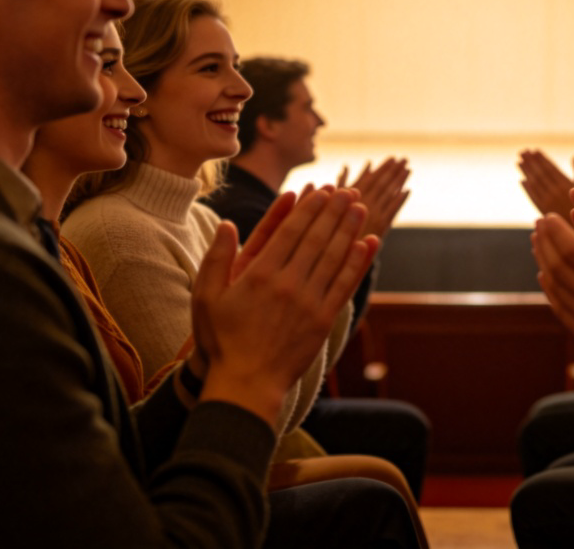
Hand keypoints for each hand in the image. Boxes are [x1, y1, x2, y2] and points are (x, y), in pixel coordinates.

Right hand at [192, 187, 377, 426]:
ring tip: (360, 207)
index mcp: (259, 275)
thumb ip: (215, 258)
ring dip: (349, 229)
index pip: (290, 231)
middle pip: (317, 238)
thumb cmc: (222, 340)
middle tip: (348, 190)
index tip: (323, 190)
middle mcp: (287, 284)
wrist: (246, 384)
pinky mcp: (323, 319)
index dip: (309, 208)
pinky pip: (344, 285)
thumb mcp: (206, 298)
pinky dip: (357, 262)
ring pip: (334, 257)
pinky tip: (367, 244)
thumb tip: (226, 224)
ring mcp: (308, 302)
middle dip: (334, 211)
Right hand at [337, 158, 409, 238]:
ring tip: (408, 170)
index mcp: (353, 195)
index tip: (393, 158)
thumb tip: (346, 165)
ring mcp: (374, 214)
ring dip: (400, 181)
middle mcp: (365, 202)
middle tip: (405, 159)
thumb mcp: (332, 200)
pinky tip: (408, 191)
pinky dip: (401, 200)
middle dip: (395, 171)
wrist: (338, 253)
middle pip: (383, 183)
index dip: (384, 167)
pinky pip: (393, 210)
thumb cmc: (333, 225)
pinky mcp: (381, 227)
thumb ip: (342, 182)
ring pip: (390, 194)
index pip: (372, 177)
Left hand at [518, 149, 573, 220]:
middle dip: (531, 162)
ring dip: (526, 172)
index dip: (541, 158)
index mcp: (567, 185)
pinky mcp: (544, 213)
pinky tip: (523, 181)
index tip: (534, 150)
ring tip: (519, 161)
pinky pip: (533, 198)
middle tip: (522, 151)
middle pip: (540, 174)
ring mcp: (548, 204)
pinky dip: (527, 189)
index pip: (550, 168)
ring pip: (534, 185)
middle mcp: (556, 193)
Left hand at [533, 213, 573, 394]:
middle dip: (546, 241)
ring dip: (543, 261)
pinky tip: (546, 278)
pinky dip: (549, 288)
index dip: (556, 231)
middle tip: (539, 223)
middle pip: (557, 265)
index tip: (548, 216)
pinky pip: (560, 307)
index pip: (572, 249)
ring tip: (538, 243)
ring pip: (555, 285)